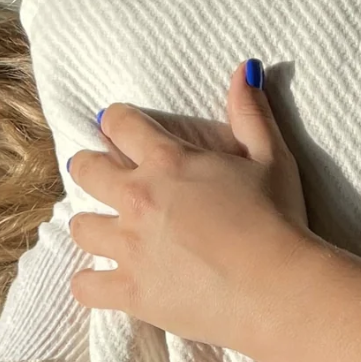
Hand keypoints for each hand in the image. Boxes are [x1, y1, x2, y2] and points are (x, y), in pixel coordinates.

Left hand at [65, 60, 311, 351]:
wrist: (280, 289)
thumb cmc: (280, 220)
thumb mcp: (271, 158)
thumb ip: (251, 113)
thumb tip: (245, 69)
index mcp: (168, 162)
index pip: (120, 124)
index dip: (118, 122)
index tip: (121, 129)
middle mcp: (138, 199)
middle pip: (85, 170)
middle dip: (91, 168)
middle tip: (106, 177)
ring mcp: (130, 248)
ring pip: (80, 227)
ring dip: (92, 224)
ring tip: (108, 230)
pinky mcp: (131, 293)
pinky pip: (85, 286)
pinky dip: (91, 283)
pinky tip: (105, 281)